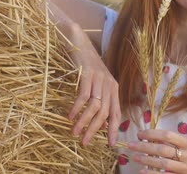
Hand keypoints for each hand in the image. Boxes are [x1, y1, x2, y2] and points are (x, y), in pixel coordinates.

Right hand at [66, 24, 120, 146]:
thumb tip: (100, 124)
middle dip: (95, 130)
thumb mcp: (97, 84)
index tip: (109, 144)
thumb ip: (101, 101)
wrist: (79, 42)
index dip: (113, 129)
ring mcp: (99, 78)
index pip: (116, 112)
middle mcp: (109, 84)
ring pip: (95, 106)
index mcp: (114, 88)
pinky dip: (77, 107)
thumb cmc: (86, 66)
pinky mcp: (88, 74)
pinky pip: (84, 95)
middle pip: (105, 112)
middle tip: (85, 142)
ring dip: (84, 121)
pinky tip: (70, 115)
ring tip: (75, 132)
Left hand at [128, 129, 186, 173]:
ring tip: (135, 157)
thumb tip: (149, 136)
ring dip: (147, 160)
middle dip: (145, 146)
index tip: (140, 134)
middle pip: (163, 150)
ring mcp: (186, 168)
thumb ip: (173, 141)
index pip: (168, 135)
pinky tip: (142, 171)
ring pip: (163, 164)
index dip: (152, 134)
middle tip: (131, 145)